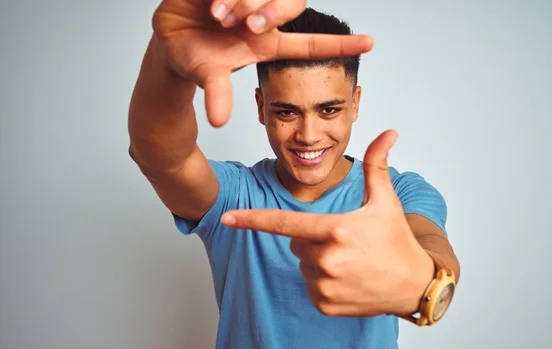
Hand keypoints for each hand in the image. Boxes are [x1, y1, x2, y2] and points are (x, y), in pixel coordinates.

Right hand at [151, 0, 373, 126]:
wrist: (167, 40)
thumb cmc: (193, 60)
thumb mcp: (206, 75)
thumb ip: (216, 94)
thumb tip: (219, 121)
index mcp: (265, 45)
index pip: (310, 45)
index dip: (340, 46)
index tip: (371, 44)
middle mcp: (262, 22)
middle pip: (289, 6)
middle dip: (270, 12)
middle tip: (246, 25)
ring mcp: (248, 1)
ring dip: (243, 4)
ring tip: (218, 15)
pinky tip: (211, 4)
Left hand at [220, 130, 434, 316]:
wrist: (414, 285)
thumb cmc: (397, 241)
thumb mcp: (386, 201)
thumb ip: (377, 165)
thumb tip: (389, 132)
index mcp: (335, 230)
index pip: (285, 223)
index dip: (252, 219)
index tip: (227, 219)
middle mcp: (326, 260)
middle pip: (296, 242)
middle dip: (313, 238)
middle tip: (346, 242)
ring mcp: (324, 286)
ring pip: (302, 264)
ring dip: (318, 261)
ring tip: (350, 262)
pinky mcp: (324, 305)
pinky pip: (308, 286)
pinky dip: (322, 282)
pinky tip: (347, 280)